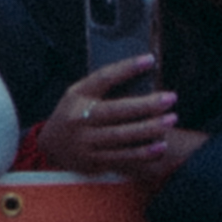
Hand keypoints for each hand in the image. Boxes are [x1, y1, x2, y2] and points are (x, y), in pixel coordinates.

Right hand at [37, 57, 196, 187]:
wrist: (50, 145)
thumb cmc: (75, 113)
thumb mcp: (80, 94)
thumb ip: (105, 86)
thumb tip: (145, 72)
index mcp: (77, 96)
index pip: (102, 78)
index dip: (126, 68)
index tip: (149, 60)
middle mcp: (78, 118)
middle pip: (115, 110)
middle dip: (145, 104)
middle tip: (171, 98)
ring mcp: (85, 142)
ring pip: (120, 136)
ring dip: (149, 128)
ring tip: (171, 120)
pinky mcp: (92, 160)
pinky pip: (122, 157)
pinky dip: (143, 153)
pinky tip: (161, 147)